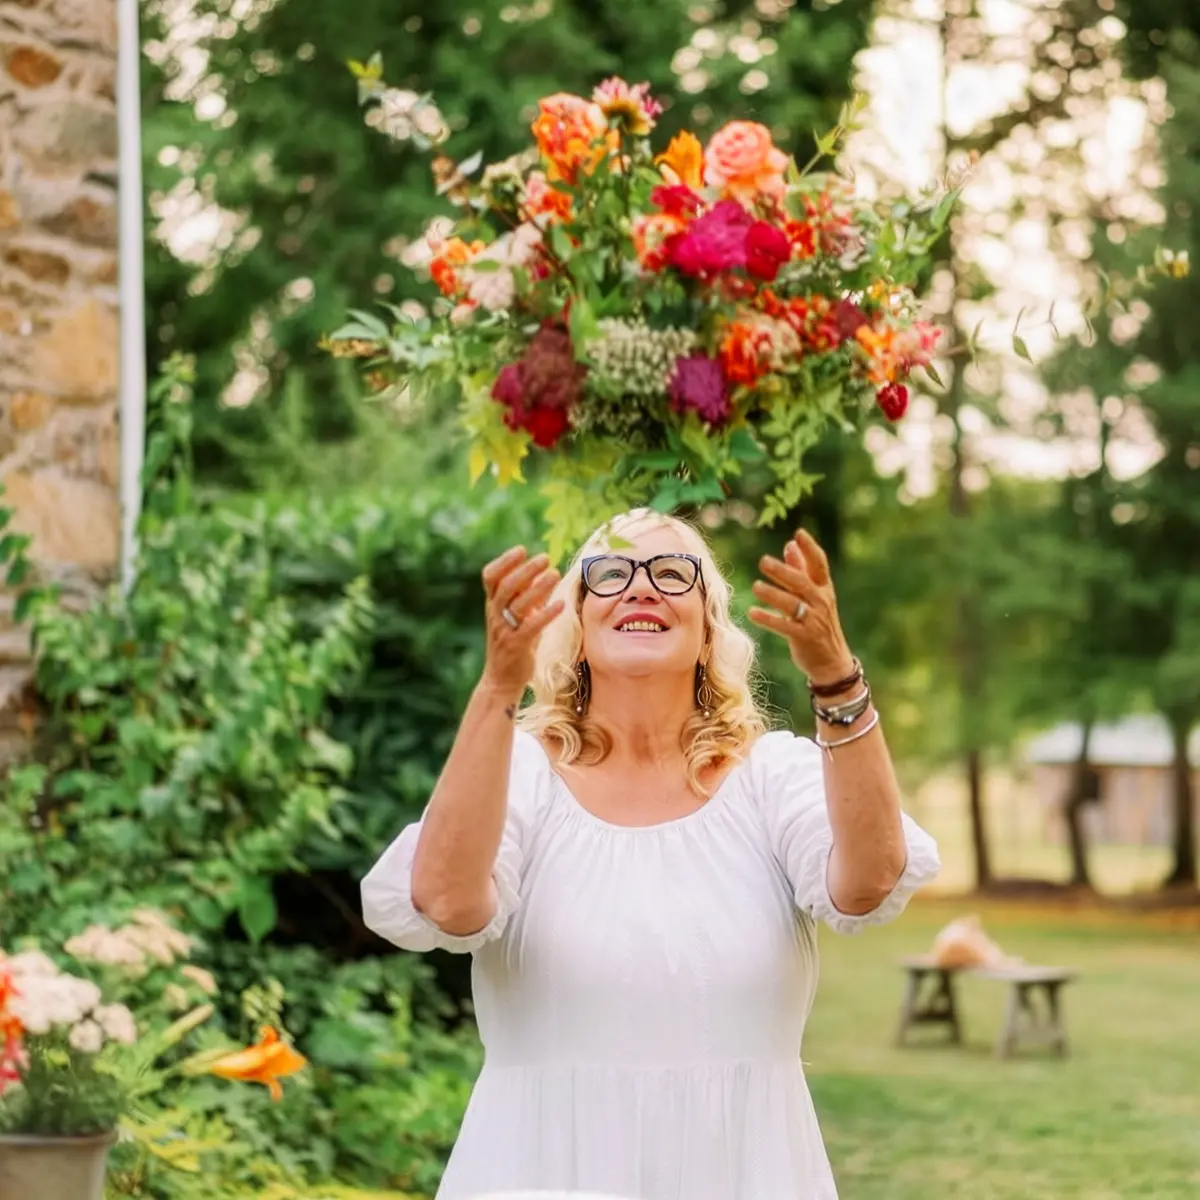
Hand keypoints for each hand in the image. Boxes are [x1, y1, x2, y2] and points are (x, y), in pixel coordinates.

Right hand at [478, 546, 564, 699]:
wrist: (502, 680)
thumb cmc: (513, 644)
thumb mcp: (516, 617)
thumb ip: (526, 597)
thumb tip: (542, 573)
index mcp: (493, 605)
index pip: (489, 577)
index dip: (504, 561)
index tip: (521, 550)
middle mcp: (495, 615)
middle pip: (506, 586)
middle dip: (525, 569)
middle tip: (545, 558)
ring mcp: (504, 631)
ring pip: (518, 605)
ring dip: (538, 588)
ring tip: (555, 574)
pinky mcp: (516, 646)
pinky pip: (530, 627)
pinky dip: (546, 615)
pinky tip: (561, 605)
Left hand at [747, 529, 854, 686]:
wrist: (832, 661)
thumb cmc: (819, 624)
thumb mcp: (814, 596)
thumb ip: (802, 571)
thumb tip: (789, 545)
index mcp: (824, 589)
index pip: (819, 565)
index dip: (810, 549)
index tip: (799, 533)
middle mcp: (821, 602)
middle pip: (802, 583)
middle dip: (783, 571)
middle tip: (763, 561)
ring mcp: (813, 620)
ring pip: (792, 604)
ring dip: (772, 594)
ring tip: (755, 587)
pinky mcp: (804, 638)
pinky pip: (784, 626)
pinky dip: (768, 619)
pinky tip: (752, 613)